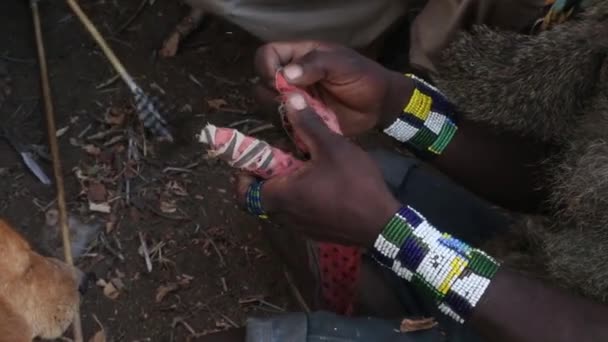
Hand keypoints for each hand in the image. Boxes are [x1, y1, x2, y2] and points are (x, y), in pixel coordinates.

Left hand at [236, 91, 399, 245]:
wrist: (383, 224)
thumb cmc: (354, 184)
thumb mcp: (332, 147)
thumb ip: (308, 123)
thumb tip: (289, 98)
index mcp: (281, 195)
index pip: (242, 193)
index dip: (243, 176)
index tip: (255, 159)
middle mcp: (284, 216)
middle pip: (261, 197)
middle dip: (267, 177)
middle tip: (282, 158)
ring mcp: (300, 228)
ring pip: (281, 206)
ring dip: (285, 187)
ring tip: (303, 168)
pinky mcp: (316, 232)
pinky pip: (298, 214)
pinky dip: (300, 199)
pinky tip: (322, 185)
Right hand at [254, 41, 412, 135]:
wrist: (379, 105)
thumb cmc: (363, 77)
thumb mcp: (343, 65)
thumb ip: (316, 65)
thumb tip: (286, 74)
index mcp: (298, 57)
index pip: (266, 55)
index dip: (266, 67)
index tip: (279, 80)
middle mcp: (290, 78)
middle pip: (261, 84)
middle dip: (271, 95)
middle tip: (293, 102)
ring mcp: (294, 101)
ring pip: (268, 108)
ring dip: (280, 113)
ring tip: (303, 116)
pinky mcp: (301, 121)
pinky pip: (283, 126)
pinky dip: (289, 130)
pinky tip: (304, 130)